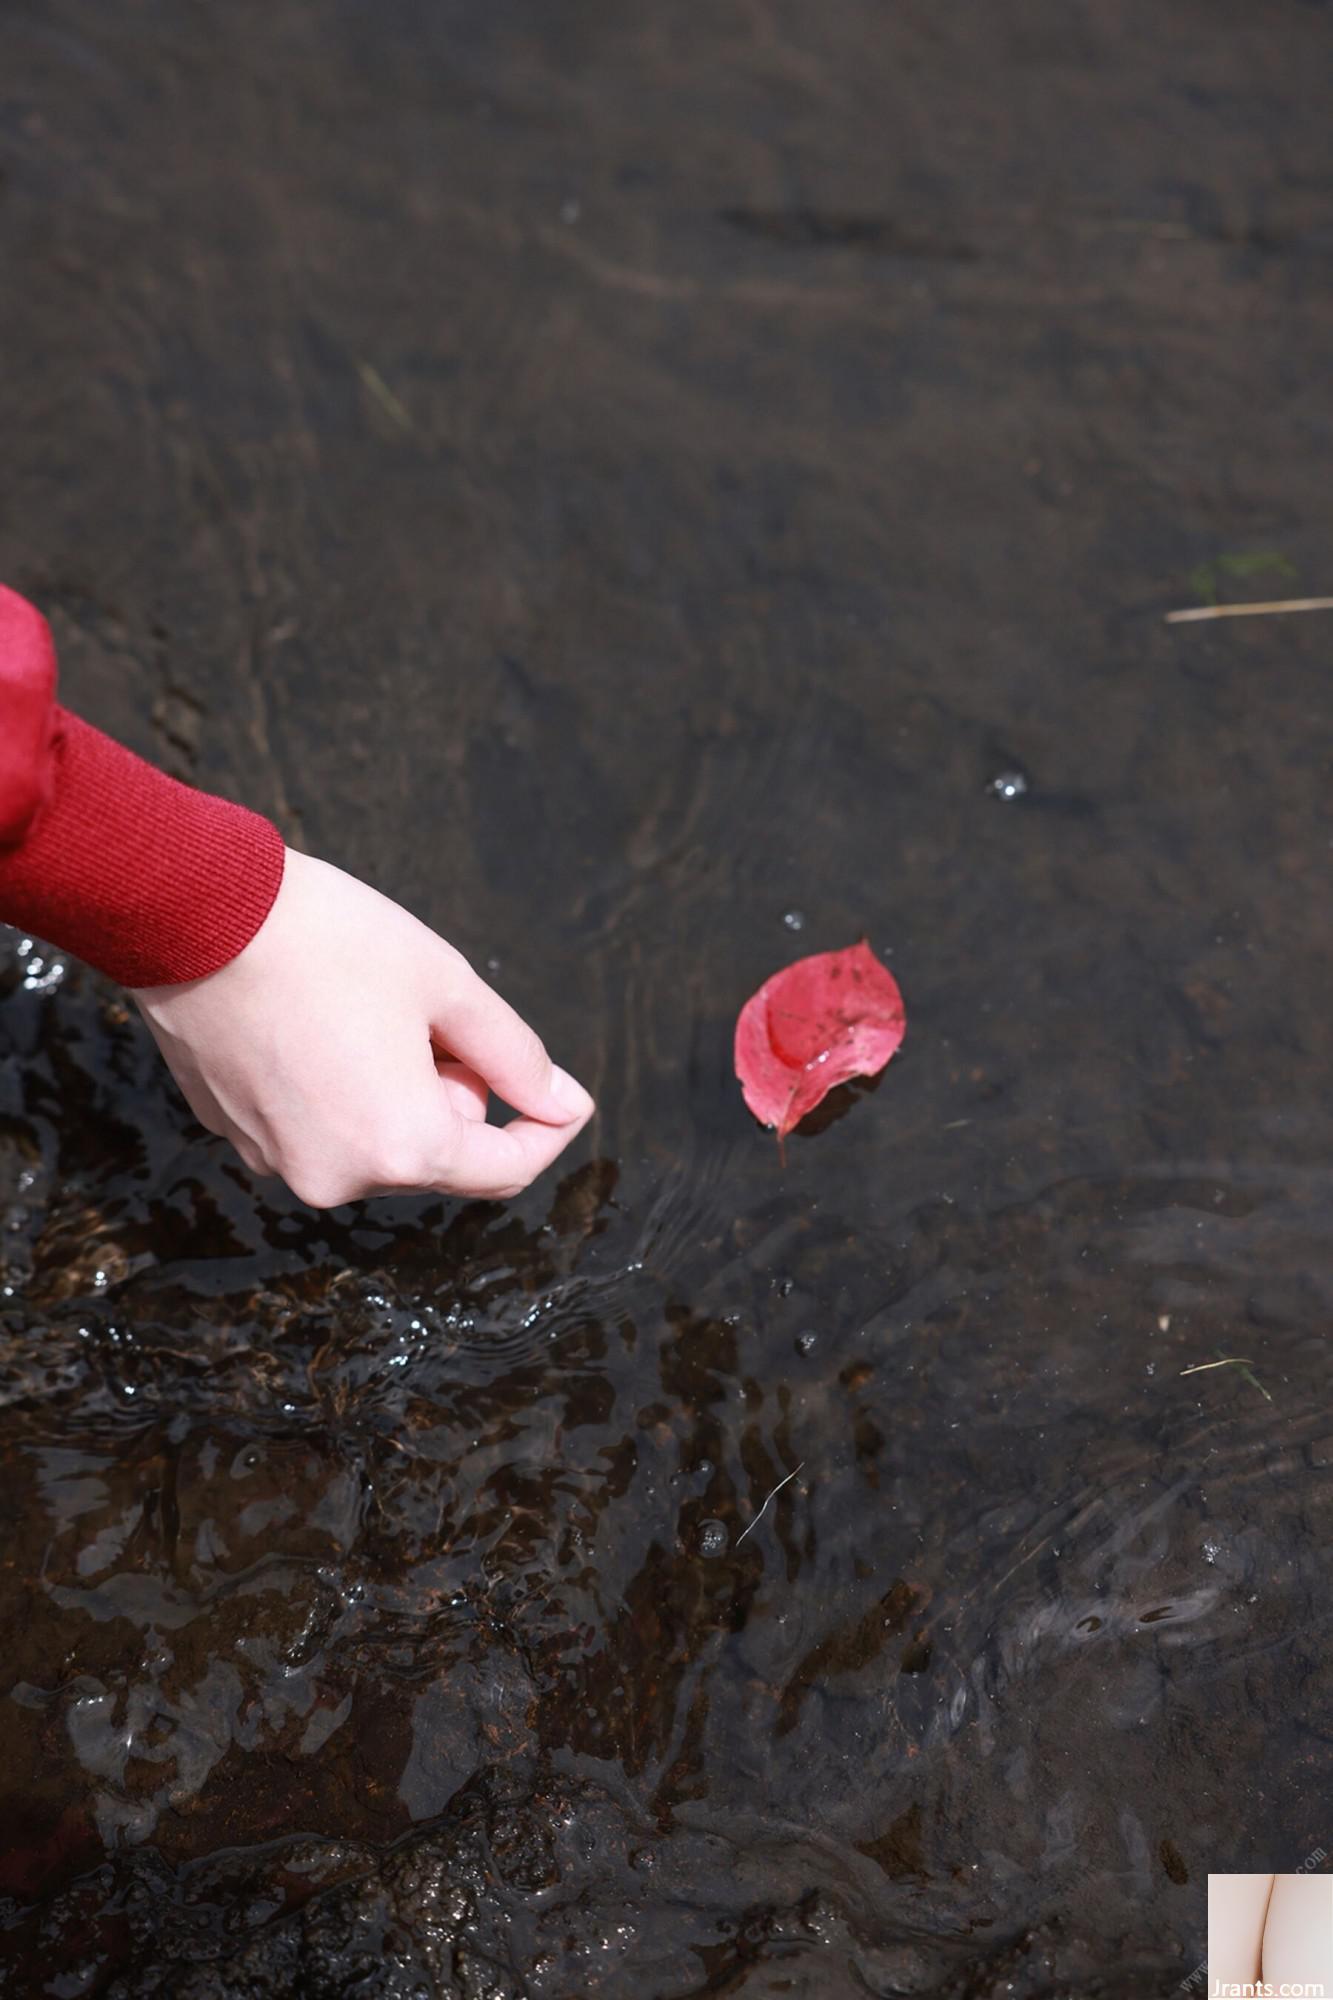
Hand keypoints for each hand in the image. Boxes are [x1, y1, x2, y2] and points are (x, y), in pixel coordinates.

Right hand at [131, 849, 594, 1206]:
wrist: (195, 912)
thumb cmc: (328, 939)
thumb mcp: (448, 986)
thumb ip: (516, 1056)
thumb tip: (562, 1104)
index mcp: (402, 1147)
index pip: (506, 1170)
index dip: (547, 1129)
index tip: (564, 1092)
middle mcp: (338, 1177)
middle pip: (438, 1157)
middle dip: (459, 1095)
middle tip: (441, 1018)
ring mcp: (279, 1162)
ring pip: (377, 1143)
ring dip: (399, 1093)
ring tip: (373, 1011)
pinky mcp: (238, 1135)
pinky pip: (319, 1128)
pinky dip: (341, 1091)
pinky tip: (322, 1022)